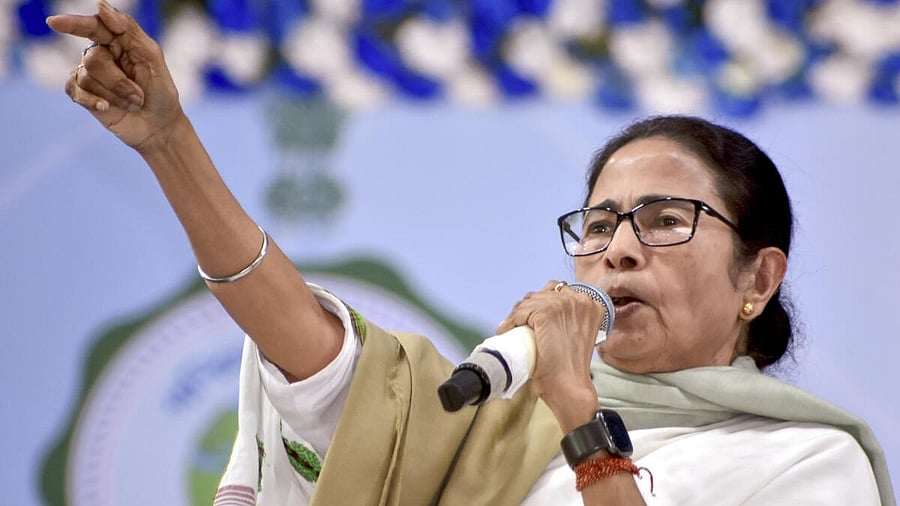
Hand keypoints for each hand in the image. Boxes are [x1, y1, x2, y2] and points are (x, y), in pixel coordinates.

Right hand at [46, 0, 182, 150]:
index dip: (74, 24)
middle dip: (119, 81)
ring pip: (86, 77)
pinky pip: (75, 90)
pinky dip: (93, 100)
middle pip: (94, 58)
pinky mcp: (82, 94)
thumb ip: (128, 30)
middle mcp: (100, 54)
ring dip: (116, 94)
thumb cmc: (160, 92)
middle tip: (139, 95)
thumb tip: (99, 6)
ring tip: (132, 103)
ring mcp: (89, 74)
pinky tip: (107, 108)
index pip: (94, 26)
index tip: (55, 22)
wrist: (159, 127)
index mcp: (118, 41)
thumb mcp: (152, 58)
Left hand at [497, 281, 604, 430]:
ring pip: (530, 301)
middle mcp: (581, 300)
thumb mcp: (575, 335)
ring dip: (518, 313)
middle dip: (528, 306)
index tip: (529, 316)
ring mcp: (564, 305)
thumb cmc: (570, 367)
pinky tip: (506, 330)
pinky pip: (521, 311)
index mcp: (591, 304)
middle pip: (543, 293)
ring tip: (511, 326)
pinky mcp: (547, 313)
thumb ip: (567, 320)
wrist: (569, 386)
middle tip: (518, 322)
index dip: (541, 302)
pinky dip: (511, 320)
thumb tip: (541, 315)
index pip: (558, 291)